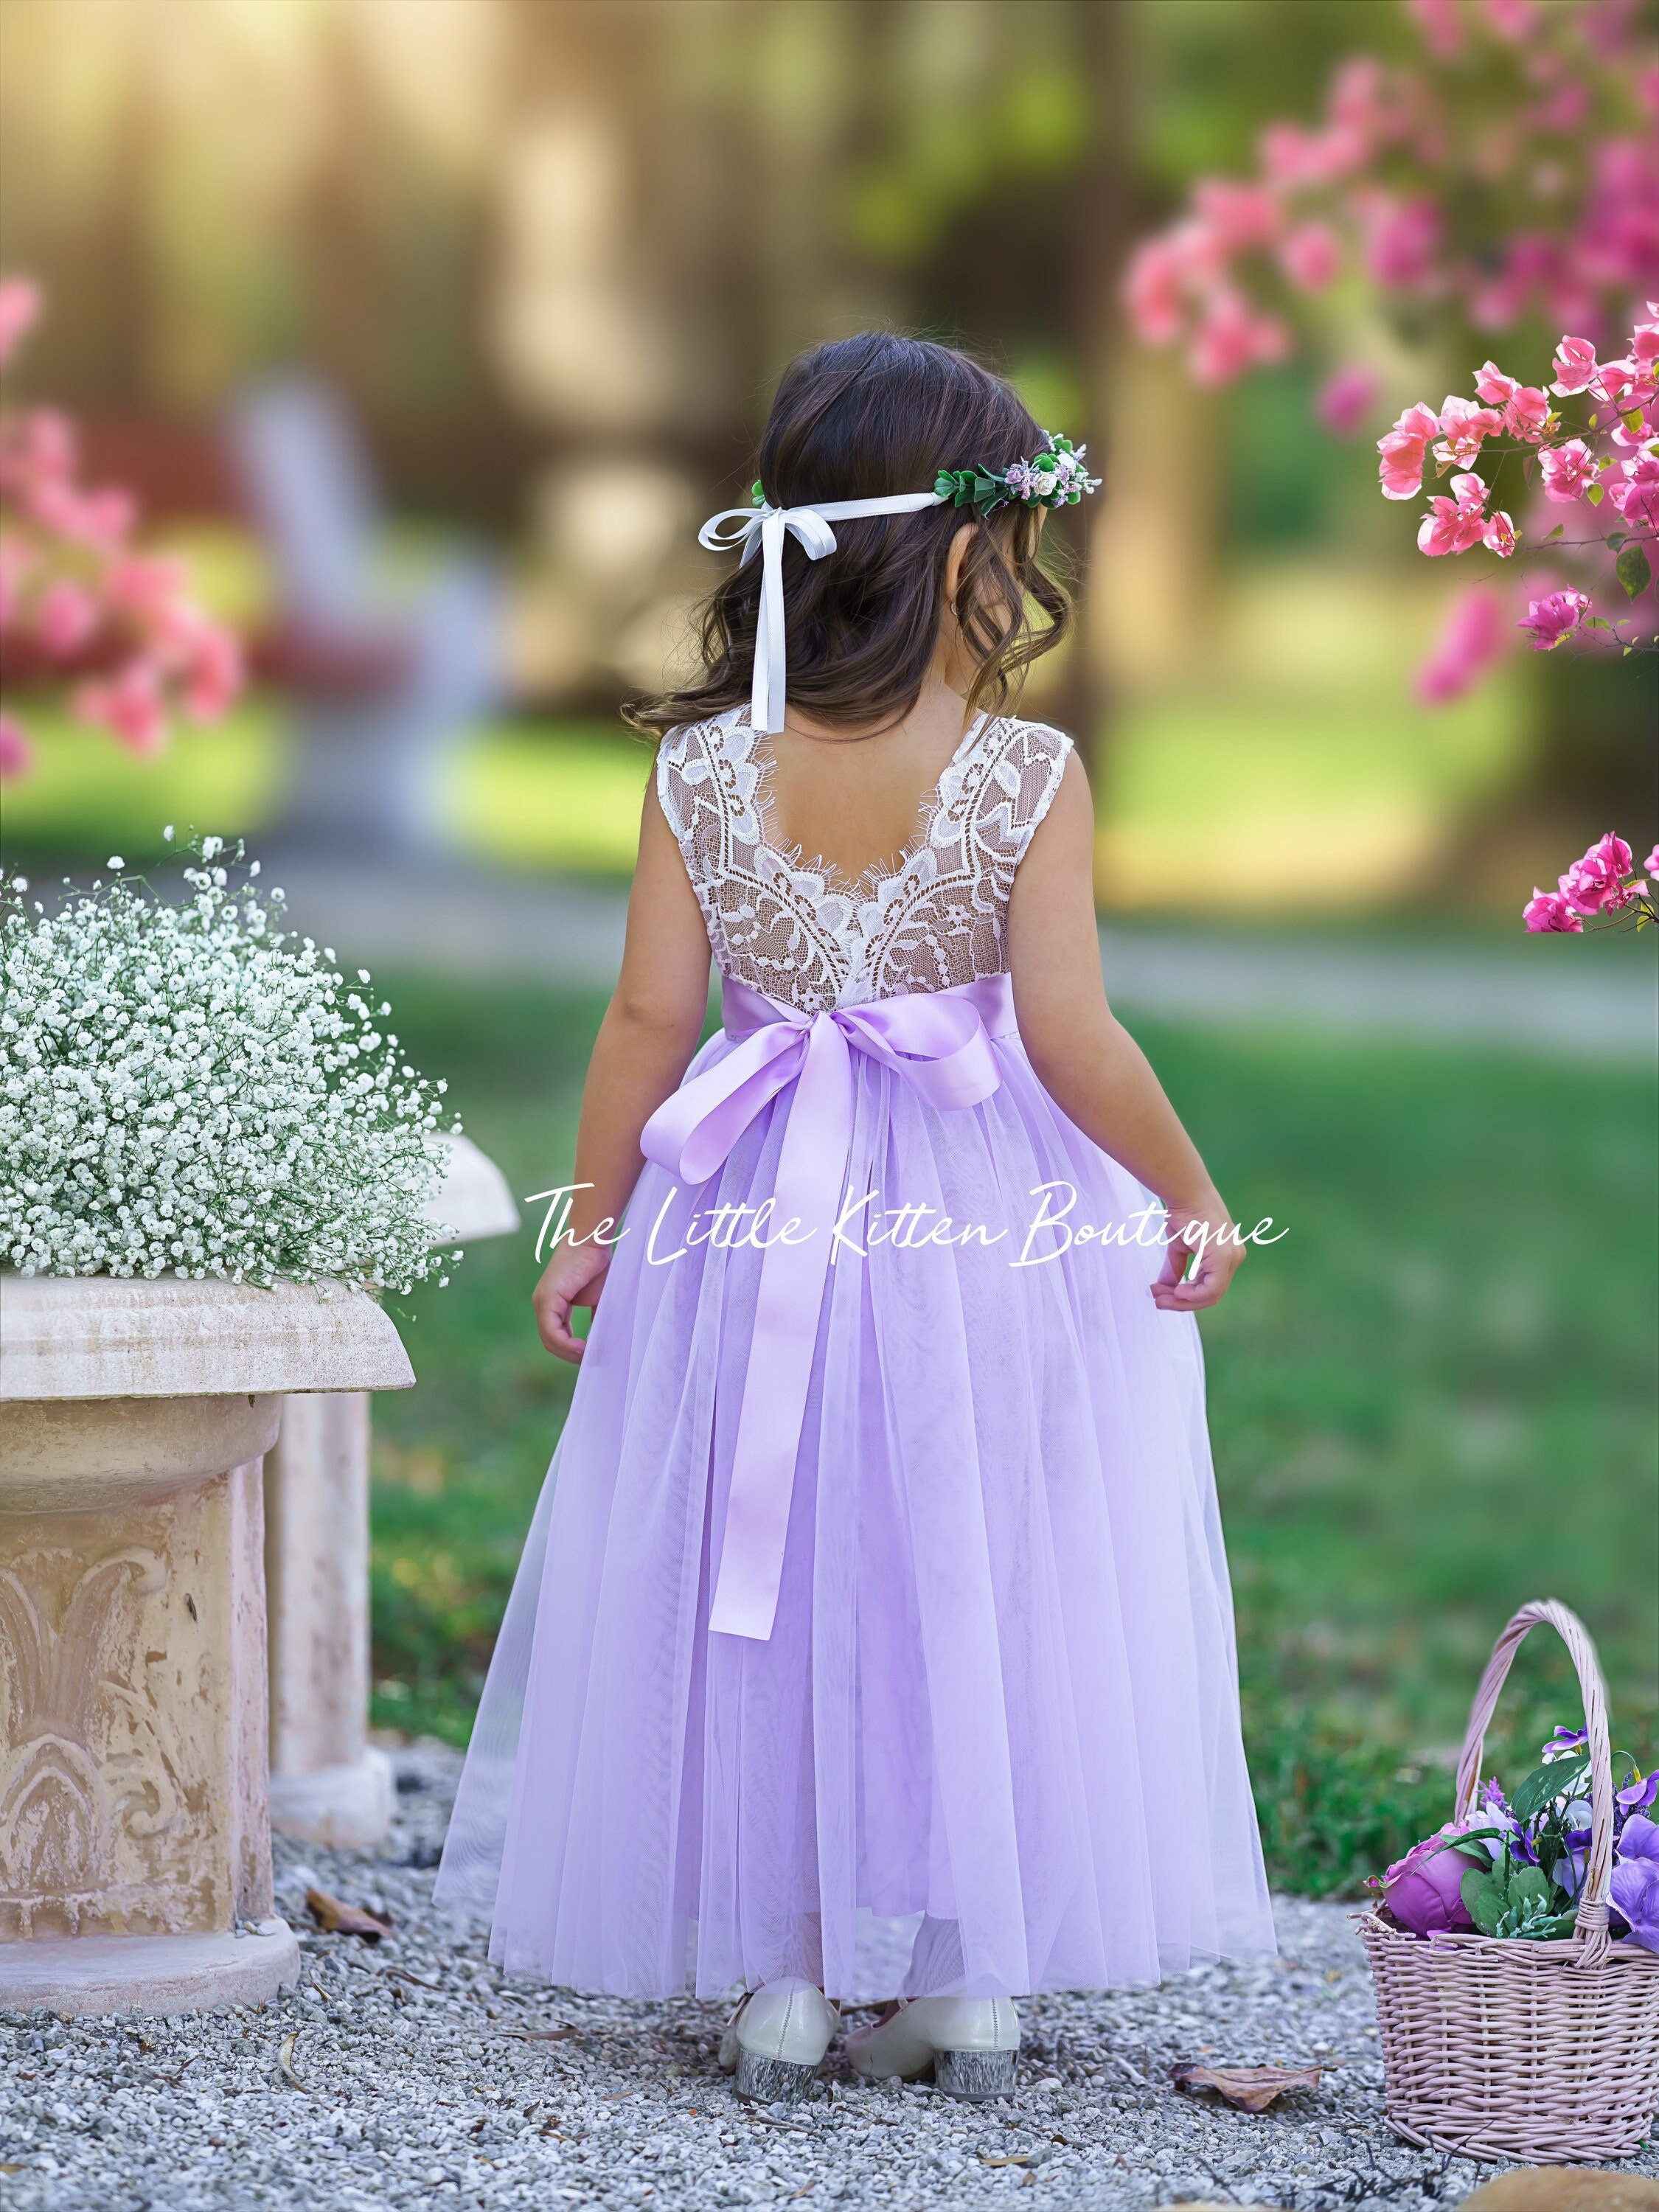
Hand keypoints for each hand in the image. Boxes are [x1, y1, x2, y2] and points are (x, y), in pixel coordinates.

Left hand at [532, 1241, 611, 1362]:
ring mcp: (542, 1302)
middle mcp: (542, 1304)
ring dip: (570, 1353)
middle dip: (571, 1356)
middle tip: (592, 1361)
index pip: (556, 1336)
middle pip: (551, 1342)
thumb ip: (596, 1319)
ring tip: (589, 1357)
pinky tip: (584, 1348)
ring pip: (550, 1340)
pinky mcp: (548, 1299)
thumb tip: (602, 1342)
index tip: (591, 1356)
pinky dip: (567, 1344)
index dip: (572, 1350)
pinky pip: (552, 1331)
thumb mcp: (598, 1299)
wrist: (592, 1242)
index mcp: (552, 1304)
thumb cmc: (597, 1265)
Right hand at [1152, 1191, 1244, 1312]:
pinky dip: (1192, 1295)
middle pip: (1211, 1295)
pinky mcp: (1224, 1257)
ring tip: (1161, 1298)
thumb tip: (1163, 1289)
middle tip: (1158, 1302)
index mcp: (1227, 1254)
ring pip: (1210, 1295)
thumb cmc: (1184, 1212)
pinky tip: (1176, 1291)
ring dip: (1183, 1301)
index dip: (1185, 1297)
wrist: (1185, 1192)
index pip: (1210, 1286)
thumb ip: (1176, 1268)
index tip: (1161, 1295)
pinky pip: (1210, 1289)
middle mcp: (1234, 1256)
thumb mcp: (1179, 1246)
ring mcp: (1232, 1257)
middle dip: (1182, 1302)